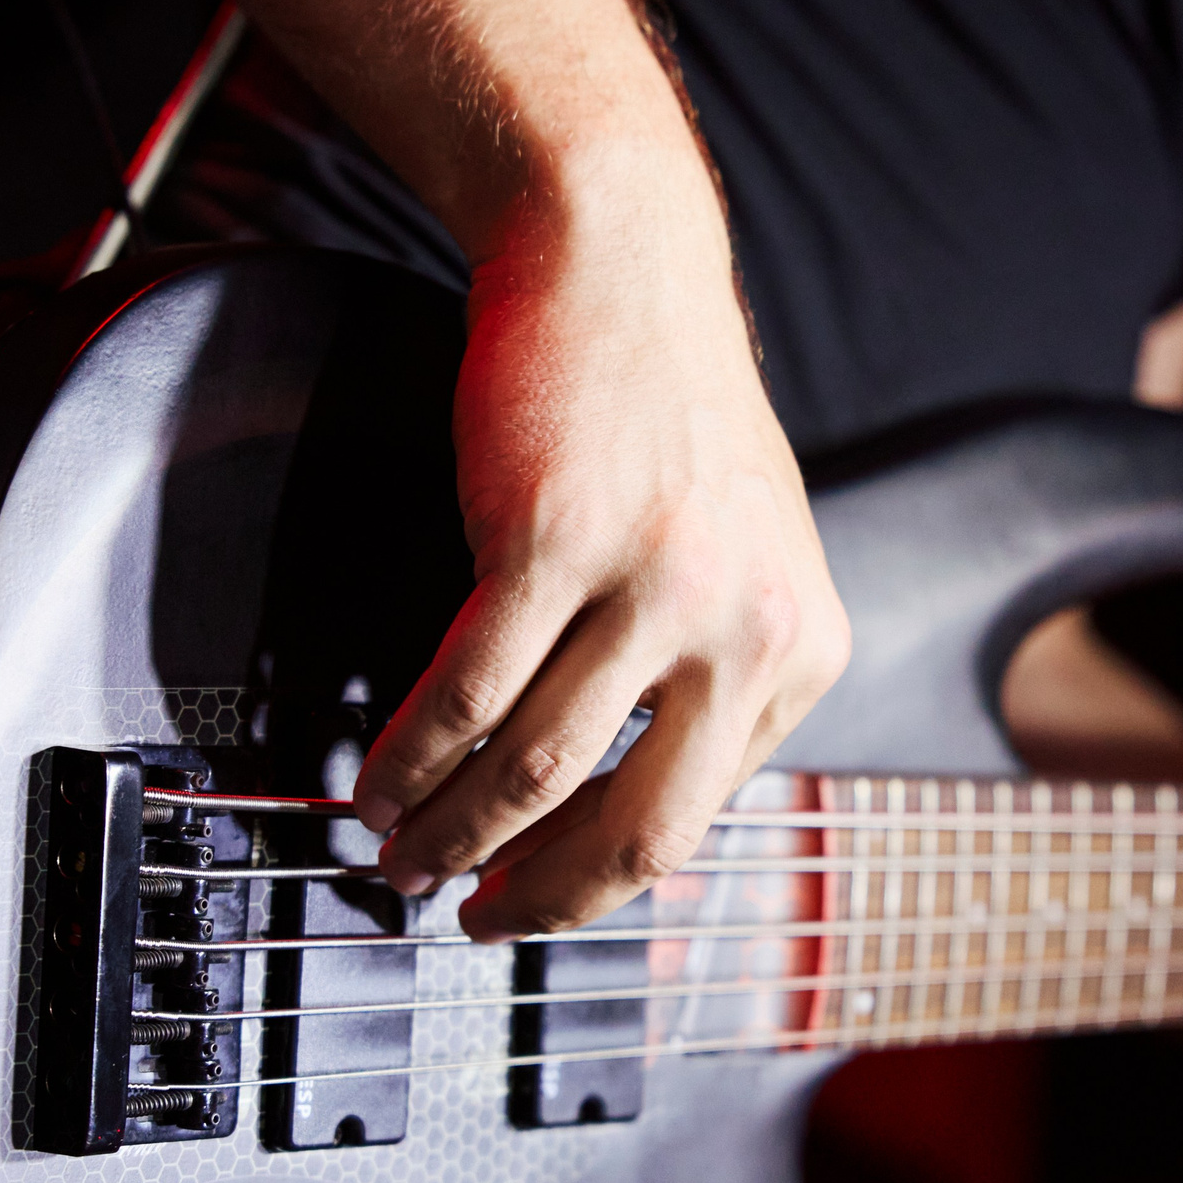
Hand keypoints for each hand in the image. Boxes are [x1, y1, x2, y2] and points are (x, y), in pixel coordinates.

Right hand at [351, 194, 848, 941]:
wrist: (616, 263)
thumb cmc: (664, 414)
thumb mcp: (740, 558)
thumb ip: (708, 674)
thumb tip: (614, 804)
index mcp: (803, 647)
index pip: (698, 816)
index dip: (601, 883)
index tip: (534, 902)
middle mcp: (749, 626)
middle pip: (637, 829)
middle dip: (538, 897)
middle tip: (471, 919)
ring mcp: (656, 584)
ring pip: (539, 770)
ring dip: (454, 832)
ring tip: (400, 853)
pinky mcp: (555, 540)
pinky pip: (470, 690)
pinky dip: (413, 752)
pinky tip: (379, 779)